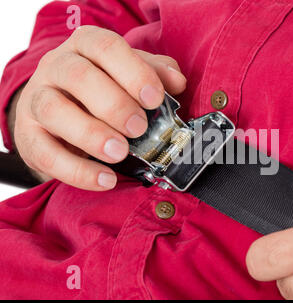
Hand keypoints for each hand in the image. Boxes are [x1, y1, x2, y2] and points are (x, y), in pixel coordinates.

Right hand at [13, 25, 185, 190]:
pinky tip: (106, 179)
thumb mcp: (129, 74)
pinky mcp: (29, 136)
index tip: (154, 99)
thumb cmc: (102, 89)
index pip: (106, 47)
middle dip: (113, 104)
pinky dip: (77, 170)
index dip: (133, 72)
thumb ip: (155, 73)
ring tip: (120, 153)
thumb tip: (177, 81)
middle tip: (139, 127)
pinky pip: (46, 153)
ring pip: (53, 110)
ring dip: (91, 134)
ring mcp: (37, 100)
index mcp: (86, 46)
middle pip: (78, 76)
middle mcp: (57, 67)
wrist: (58, 111)